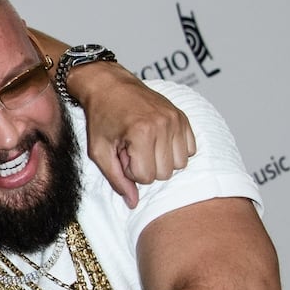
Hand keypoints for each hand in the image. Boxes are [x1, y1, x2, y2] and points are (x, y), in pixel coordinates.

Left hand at [76, 65, 196, 207]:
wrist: (109, 85)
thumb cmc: (101, 118)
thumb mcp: (99, 151)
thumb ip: (116, 179)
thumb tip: (133, 203)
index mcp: (141, 133)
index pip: (146, 178)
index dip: (130, 171)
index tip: (121, 154)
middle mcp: (163, 125)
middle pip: (165, 174)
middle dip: (146, 167)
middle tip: (131, 148)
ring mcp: (175, 120)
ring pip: (180, 164)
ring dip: (162, 160)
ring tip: (144, 144)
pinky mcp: (183, 117)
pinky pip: (190, 150)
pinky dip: (175, 150)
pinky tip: (157, 140)